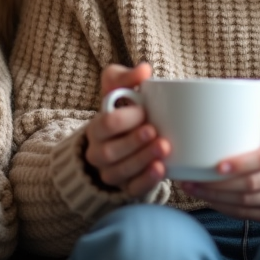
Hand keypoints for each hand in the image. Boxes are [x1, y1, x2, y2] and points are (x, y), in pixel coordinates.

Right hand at [84, 62, 169, 197]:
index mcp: (96, 128)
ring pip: (121, 172)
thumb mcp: (117, 90)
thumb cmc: (123, 111)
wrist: (122, 142)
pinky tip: (161, 169)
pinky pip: (132, 189)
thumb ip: (127, 77)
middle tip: (155, 131)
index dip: (124, 118)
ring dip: (143, 160)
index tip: (143, 110)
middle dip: (133, 142)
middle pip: (110, 151)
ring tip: (164, 148)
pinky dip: (146, 180)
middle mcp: (98, 153)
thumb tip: (144, 70)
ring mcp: (111, 172)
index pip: (105, 124)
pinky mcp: (126, 187)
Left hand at [179, 86, 259, 222]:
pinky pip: (249, 215)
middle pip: (250, 184)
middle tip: (190, 179)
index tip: (215, 165)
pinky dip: (226, 209)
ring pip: (247, 203)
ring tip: (191, 188)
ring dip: (216, 198)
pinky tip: (208, 200)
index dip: (240, 164)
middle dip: (218, 184)